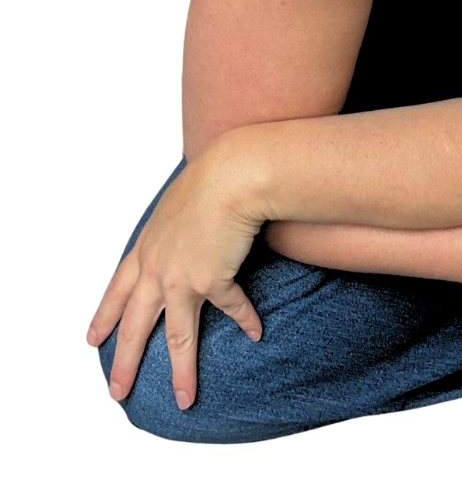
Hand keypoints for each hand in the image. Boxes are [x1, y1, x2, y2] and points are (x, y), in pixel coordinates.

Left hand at [84, 143, 266, 409]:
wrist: (230, 177)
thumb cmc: (207, 180)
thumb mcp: (174, 205)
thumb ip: (170, 228)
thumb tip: (179, 233)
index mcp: (145, 250)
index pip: (116, 292)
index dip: (102, 319)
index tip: (90, 342)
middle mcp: (157, 270)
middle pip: (136, 327)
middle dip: (125, 363)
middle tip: (118, 391)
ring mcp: (183, 279)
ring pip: (178, 336)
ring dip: (183, 370)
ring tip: (185, 399)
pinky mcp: (213, 281)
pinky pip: (231, 308)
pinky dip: (246, 319)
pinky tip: (255, 333)